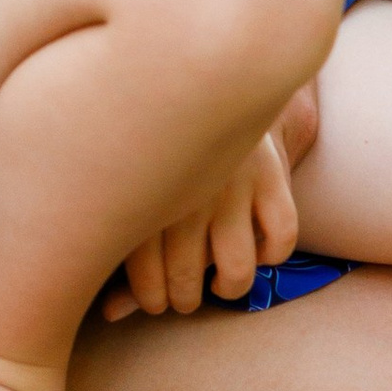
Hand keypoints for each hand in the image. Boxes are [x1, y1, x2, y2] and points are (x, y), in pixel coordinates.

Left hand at [99, 89, 318, 322]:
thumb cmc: (152, 148)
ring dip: (229, 288)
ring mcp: (233, 185)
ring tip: (220, 283)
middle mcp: (187, 193)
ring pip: (237, 269)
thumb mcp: (130, 190)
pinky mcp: (270, 175)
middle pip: (186, 279)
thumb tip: (109, 316)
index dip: (150, 301)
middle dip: (183, 298)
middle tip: (182, 295)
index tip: (154, 299)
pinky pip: (282, 236)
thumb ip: (119, 252)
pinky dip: (274, 254)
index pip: (145, 280)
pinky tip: (258, 249)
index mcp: (141, 194)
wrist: (202, 75)